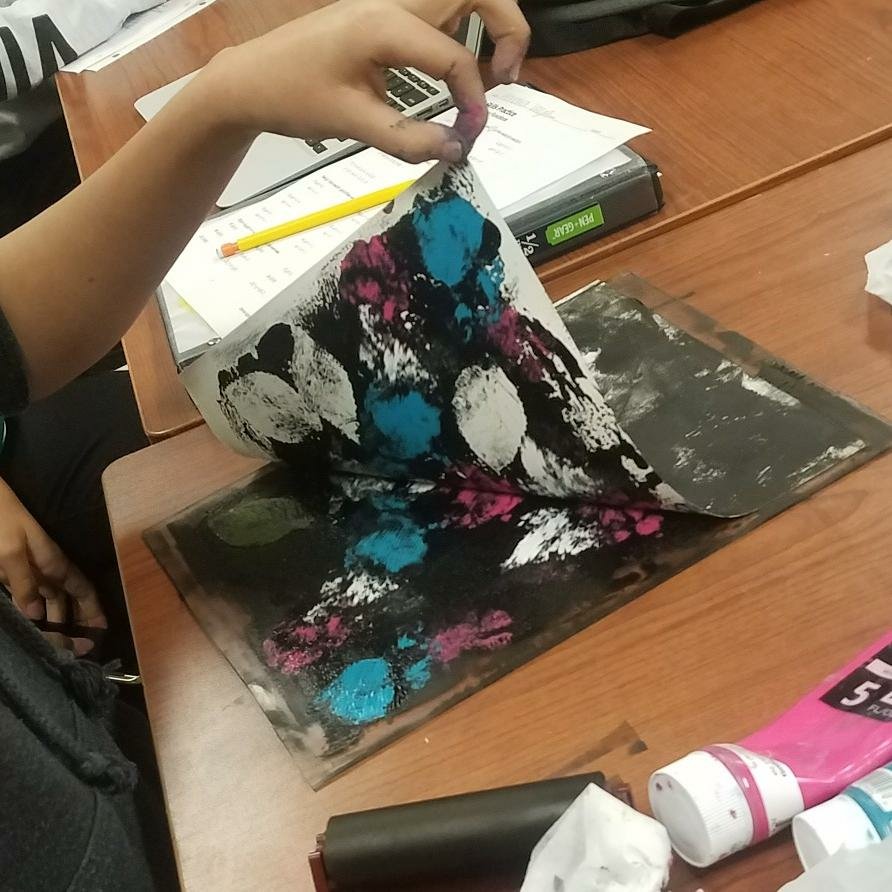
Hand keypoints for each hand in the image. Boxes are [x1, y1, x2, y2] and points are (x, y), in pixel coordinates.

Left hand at [0, 480, 105, 653]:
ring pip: (51, 601)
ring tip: (60, 644)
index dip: (94, 610)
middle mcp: (48, 570)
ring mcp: (33, 571)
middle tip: (81, 649)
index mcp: (54, 564)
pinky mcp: (15, 573)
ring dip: (57, 620)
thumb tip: (36, 615)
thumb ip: (22, 584)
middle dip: (77, 623)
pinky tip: (35, 624)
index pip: (83, 590)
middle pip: (69, 600)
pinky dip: (39, 612)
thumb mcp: (10, 553)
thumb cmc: (1, 522)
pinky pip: (33, 597)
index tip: (102, 632)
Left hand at [197, 0, 529, 163]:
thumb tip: (457, 150)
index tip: (470, 136)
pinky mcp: (384, 17)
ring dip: (488, 25)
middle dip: (508, 28)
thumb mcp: (350, 123)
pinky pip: (438, 13)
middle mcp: (393, 3)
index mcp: (384, 24)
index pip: (454, 56)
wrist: (249, 80)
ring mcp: (389, 5)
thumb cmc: (292, 97)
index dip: (474, 99)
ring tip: (493, 74)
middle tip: (507, 78)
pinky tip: (456, 74)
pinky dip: (462, 34)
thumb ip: (407, 139)